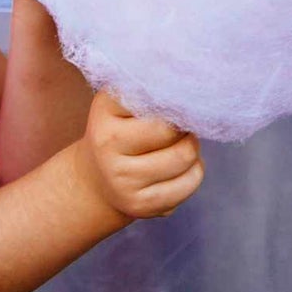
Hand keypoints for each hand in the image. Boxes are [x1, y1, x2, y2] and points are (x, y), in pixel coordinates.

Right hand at [73, 93, 203, 222]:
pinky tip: (180, 168)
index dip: (172, 96)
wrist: (96, 182)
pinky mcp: (140, 205)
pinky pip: (190, 182)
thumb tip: (188, 86)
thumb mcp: (123, 102)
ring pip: (185, 155)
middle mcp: (107, 144)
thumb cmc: (122, 131)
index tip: (176, 95)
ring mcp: (122, 178)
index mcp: (105, 109)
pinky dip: (195, 170)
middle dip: (184, 124)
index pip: (152, 94)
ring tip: (181, 144)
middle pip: (172, 128)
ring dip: (192, 146)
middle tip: (180, 124)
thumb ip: (151, 88)